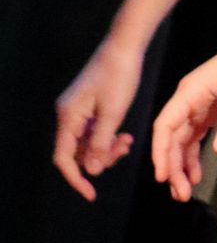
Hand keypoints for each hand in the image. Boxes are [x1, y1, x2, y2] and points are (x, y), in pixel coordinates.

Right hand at [52, 33, 145, 200]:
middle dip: (99, 160)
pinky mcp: (87, 108)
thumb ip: (101, 143)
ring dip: (107, 149)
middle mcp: (67, 115)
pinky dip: (108, 139)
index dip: (75, 179)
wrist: (124, 47)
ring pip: (87, 145)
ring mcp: (77, 112)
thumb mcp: (113, 113)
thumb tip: (92, 171)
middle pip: (76, 153)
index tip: (91, 194)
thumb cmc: (119, 76)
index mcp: (68, 117)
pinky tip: (125, 136)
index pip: (63, 157)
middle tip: (123, 152)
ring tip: (127, 142)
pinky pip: (94, 133)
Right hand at [150, 24, 216, 201]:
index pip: (165, 125)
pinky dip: (194, 155)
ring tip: (185, 192)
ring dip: (181, 165)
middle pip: (171, 136)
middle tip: (179, 194)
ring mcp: (198, 104)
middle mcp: (189, 98)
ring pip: (182, 139)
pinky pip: (196, 136)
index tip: (163, 176)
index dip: (161, 152)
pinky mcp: (211, 110)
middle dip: (172, 166)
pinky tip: (196, 174)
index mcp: (190, 91)